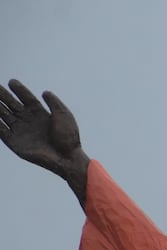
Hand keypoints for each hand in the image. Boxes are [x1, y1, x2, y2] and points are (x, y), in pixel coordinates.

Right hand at [0, 80, 89, 200]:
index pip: (27, 99)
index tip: (12, 82)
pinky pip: (2, 131)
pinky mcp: (16, 144)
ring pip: (4, 115)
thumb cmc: (69, 138)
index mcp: (41, 114)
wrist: (67, 158)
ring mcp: (22, 132)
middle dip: (3, 95)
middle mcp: (29, 121)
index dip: (19, 90)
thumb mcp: (64, 116)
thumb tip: (44, 92)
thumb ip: (54, 102)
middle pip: (12, 105)